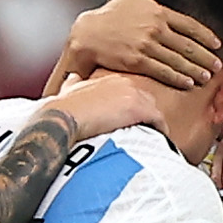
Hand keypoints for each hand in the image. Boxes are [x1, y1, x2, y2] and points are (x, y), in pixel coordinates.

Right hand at [46, 67, 175, 143]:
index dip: (132, 108)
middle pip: (146, 99)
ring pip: (154, 110)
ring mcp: (134, 94)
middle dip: (146, 115)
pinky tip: (158, 144)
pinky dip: (160, 132)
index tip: (132, 122)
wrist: (62, 118)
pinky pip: (159, 121)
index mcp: (110, 79)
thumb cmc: (61, 110)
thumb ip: (74, 84)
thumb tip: (73, 79)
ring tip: (153, 142)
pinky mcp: (140, 108)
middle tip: (146, 133)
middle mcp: (124, 82)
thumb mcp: (68, 91)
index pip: (131, 91)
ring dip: (153, 125)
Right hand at [60, 0, 222, 89]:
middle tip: (218, 66)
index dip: (207, 37)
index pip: (190, 26)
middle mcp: (155, 29)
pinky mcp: (137, 61)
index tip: (218, 46)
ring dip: (195, 70)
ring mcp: (146, 46)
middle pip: (188, 46)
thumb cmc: (113, 11)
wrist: (89, 33)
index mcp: (159, 12)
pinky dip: (178, 78)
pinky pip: (163, 71)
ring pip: (178, 61)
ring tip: (206, 77)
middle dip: (206, 58)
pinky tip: (188, 83)